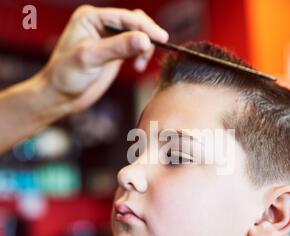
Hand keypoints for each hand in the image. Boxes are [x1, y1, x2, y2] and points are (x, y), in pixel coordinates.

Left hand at [39, 5, 167, 113]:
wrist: (61, 96)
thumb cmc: (67, 75)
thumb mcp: (91, 58)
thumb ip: (118, 47)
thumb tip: (145, 40)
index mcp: (90, 17)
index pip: (124, 17)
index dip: (144, 26)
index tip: (161, 38)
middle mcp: (101, 24)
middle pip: (134, 22)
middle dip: (147, 35)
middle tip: (156, 49)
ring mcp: (109, 38)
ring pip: (137, 34)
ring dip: (145, 46)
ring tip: (140, 64)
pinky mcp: (115, 53)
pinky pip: (135, 47)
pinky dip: (142, 54)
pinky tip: (139, 66)